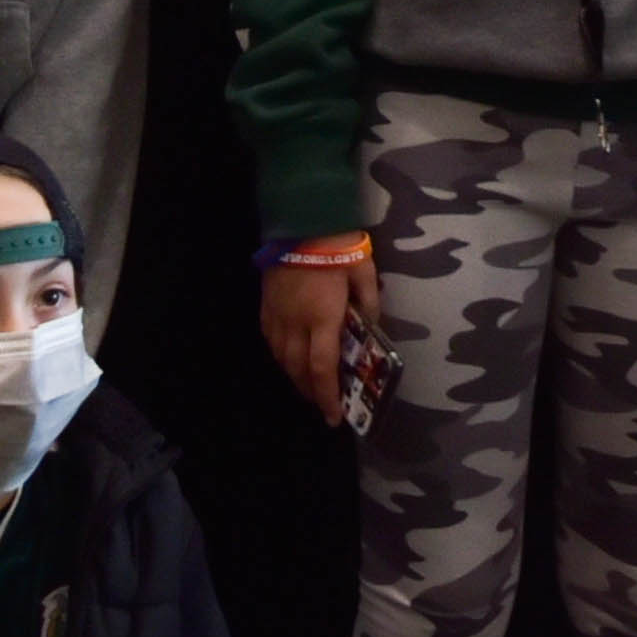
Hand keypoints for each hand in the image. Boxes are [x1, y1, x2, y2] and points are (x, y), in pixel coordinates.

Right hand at [259, 252, 374, 424]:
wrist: (301, 218)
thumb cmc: (338, 246)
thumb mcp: (365, 274)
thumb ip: (369, 305)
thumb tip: (370, 327)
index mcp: (322, 318)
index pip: (322, 369)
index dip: (327, 397)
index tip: (333, 417)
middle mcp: (296, 323)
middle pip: (298, 370)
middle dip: (311, 392)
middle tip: (323, 404)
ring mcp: (277, 314)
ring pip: (281, 358)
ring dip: (295, 377)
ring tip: (308, 386)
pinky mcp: (265, 305)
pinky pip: (270, 340)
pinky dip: (280, 356)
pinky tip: (289, 358)